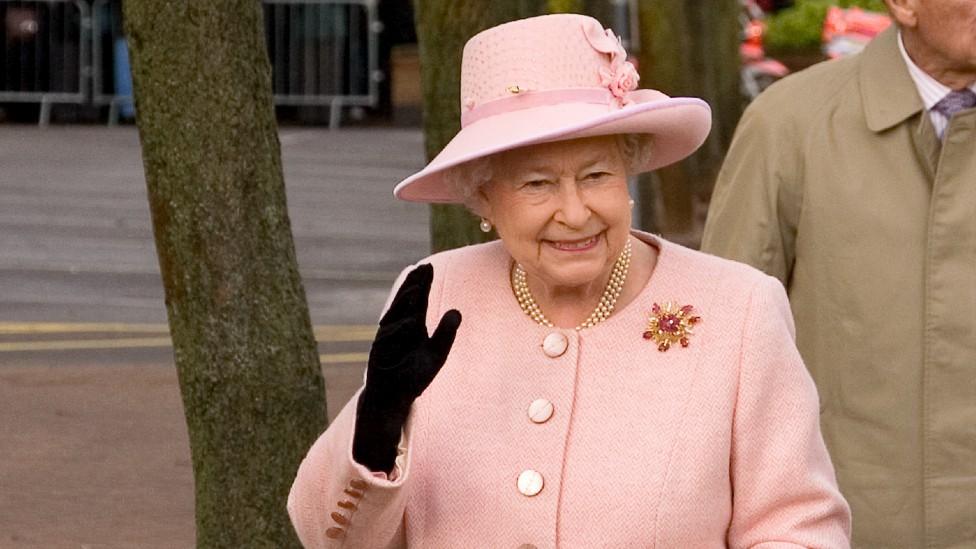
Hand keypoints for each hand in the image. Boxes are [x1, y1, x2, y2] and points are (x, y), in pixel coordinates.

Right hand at [352, 264, 461, 472]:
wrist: (392, 399)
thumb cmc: (413, 378)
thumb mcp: (435, 355)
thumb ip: (446, 334)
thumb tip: (457, 311)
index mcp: (413, 327)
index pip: (419, 301)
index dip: (423, 284)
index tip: (429, 266)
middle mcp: (399, 329)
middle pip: (406, 303)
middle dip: (414, 285)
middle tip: (424, 267)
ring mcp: (387, 339)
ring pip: (396, 316)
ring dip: (406, 302)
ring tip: (418, 288)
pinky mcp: (379, 353)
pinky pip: (389, 339)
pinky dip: (400, 330)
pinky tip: (412, 322)